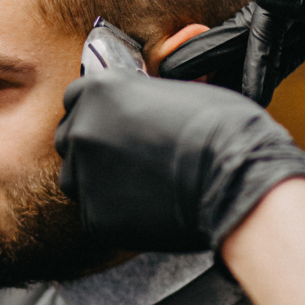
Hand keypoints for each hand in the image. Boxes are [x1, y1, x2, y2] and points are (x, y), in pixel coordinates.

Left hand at [55, 74, 304, 252]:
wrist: (234, 178)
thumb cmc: (219, 127)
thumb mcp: (176, 89)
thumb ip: (142, 96)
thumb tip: (141, 104)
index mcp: (100, 89)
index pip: (75, 97)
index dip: (95, 111)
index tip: (113, 123)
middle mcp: (83, 127)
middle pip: (70, 137)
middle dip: (93, 145)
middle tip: (127, 157)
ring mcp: (84, 173)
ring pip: (75, 177)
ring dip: (97, 179)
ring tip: (137, 184)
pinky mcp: (95, 215)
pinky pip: (94, 212)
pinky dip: (114, 213)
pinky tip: (147, 208)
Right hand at [160, 0, 304, 105]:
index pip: (265, 3)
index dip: (234, 36)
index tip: (205, 62)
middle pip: (257, 23)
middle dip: (221, 52)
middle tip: (179, 77)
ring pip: (272, 44)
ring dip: (243, 69)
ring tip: (208, 93)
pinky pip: (295, 55)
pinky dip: (273, 73)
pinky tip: (250, 90)